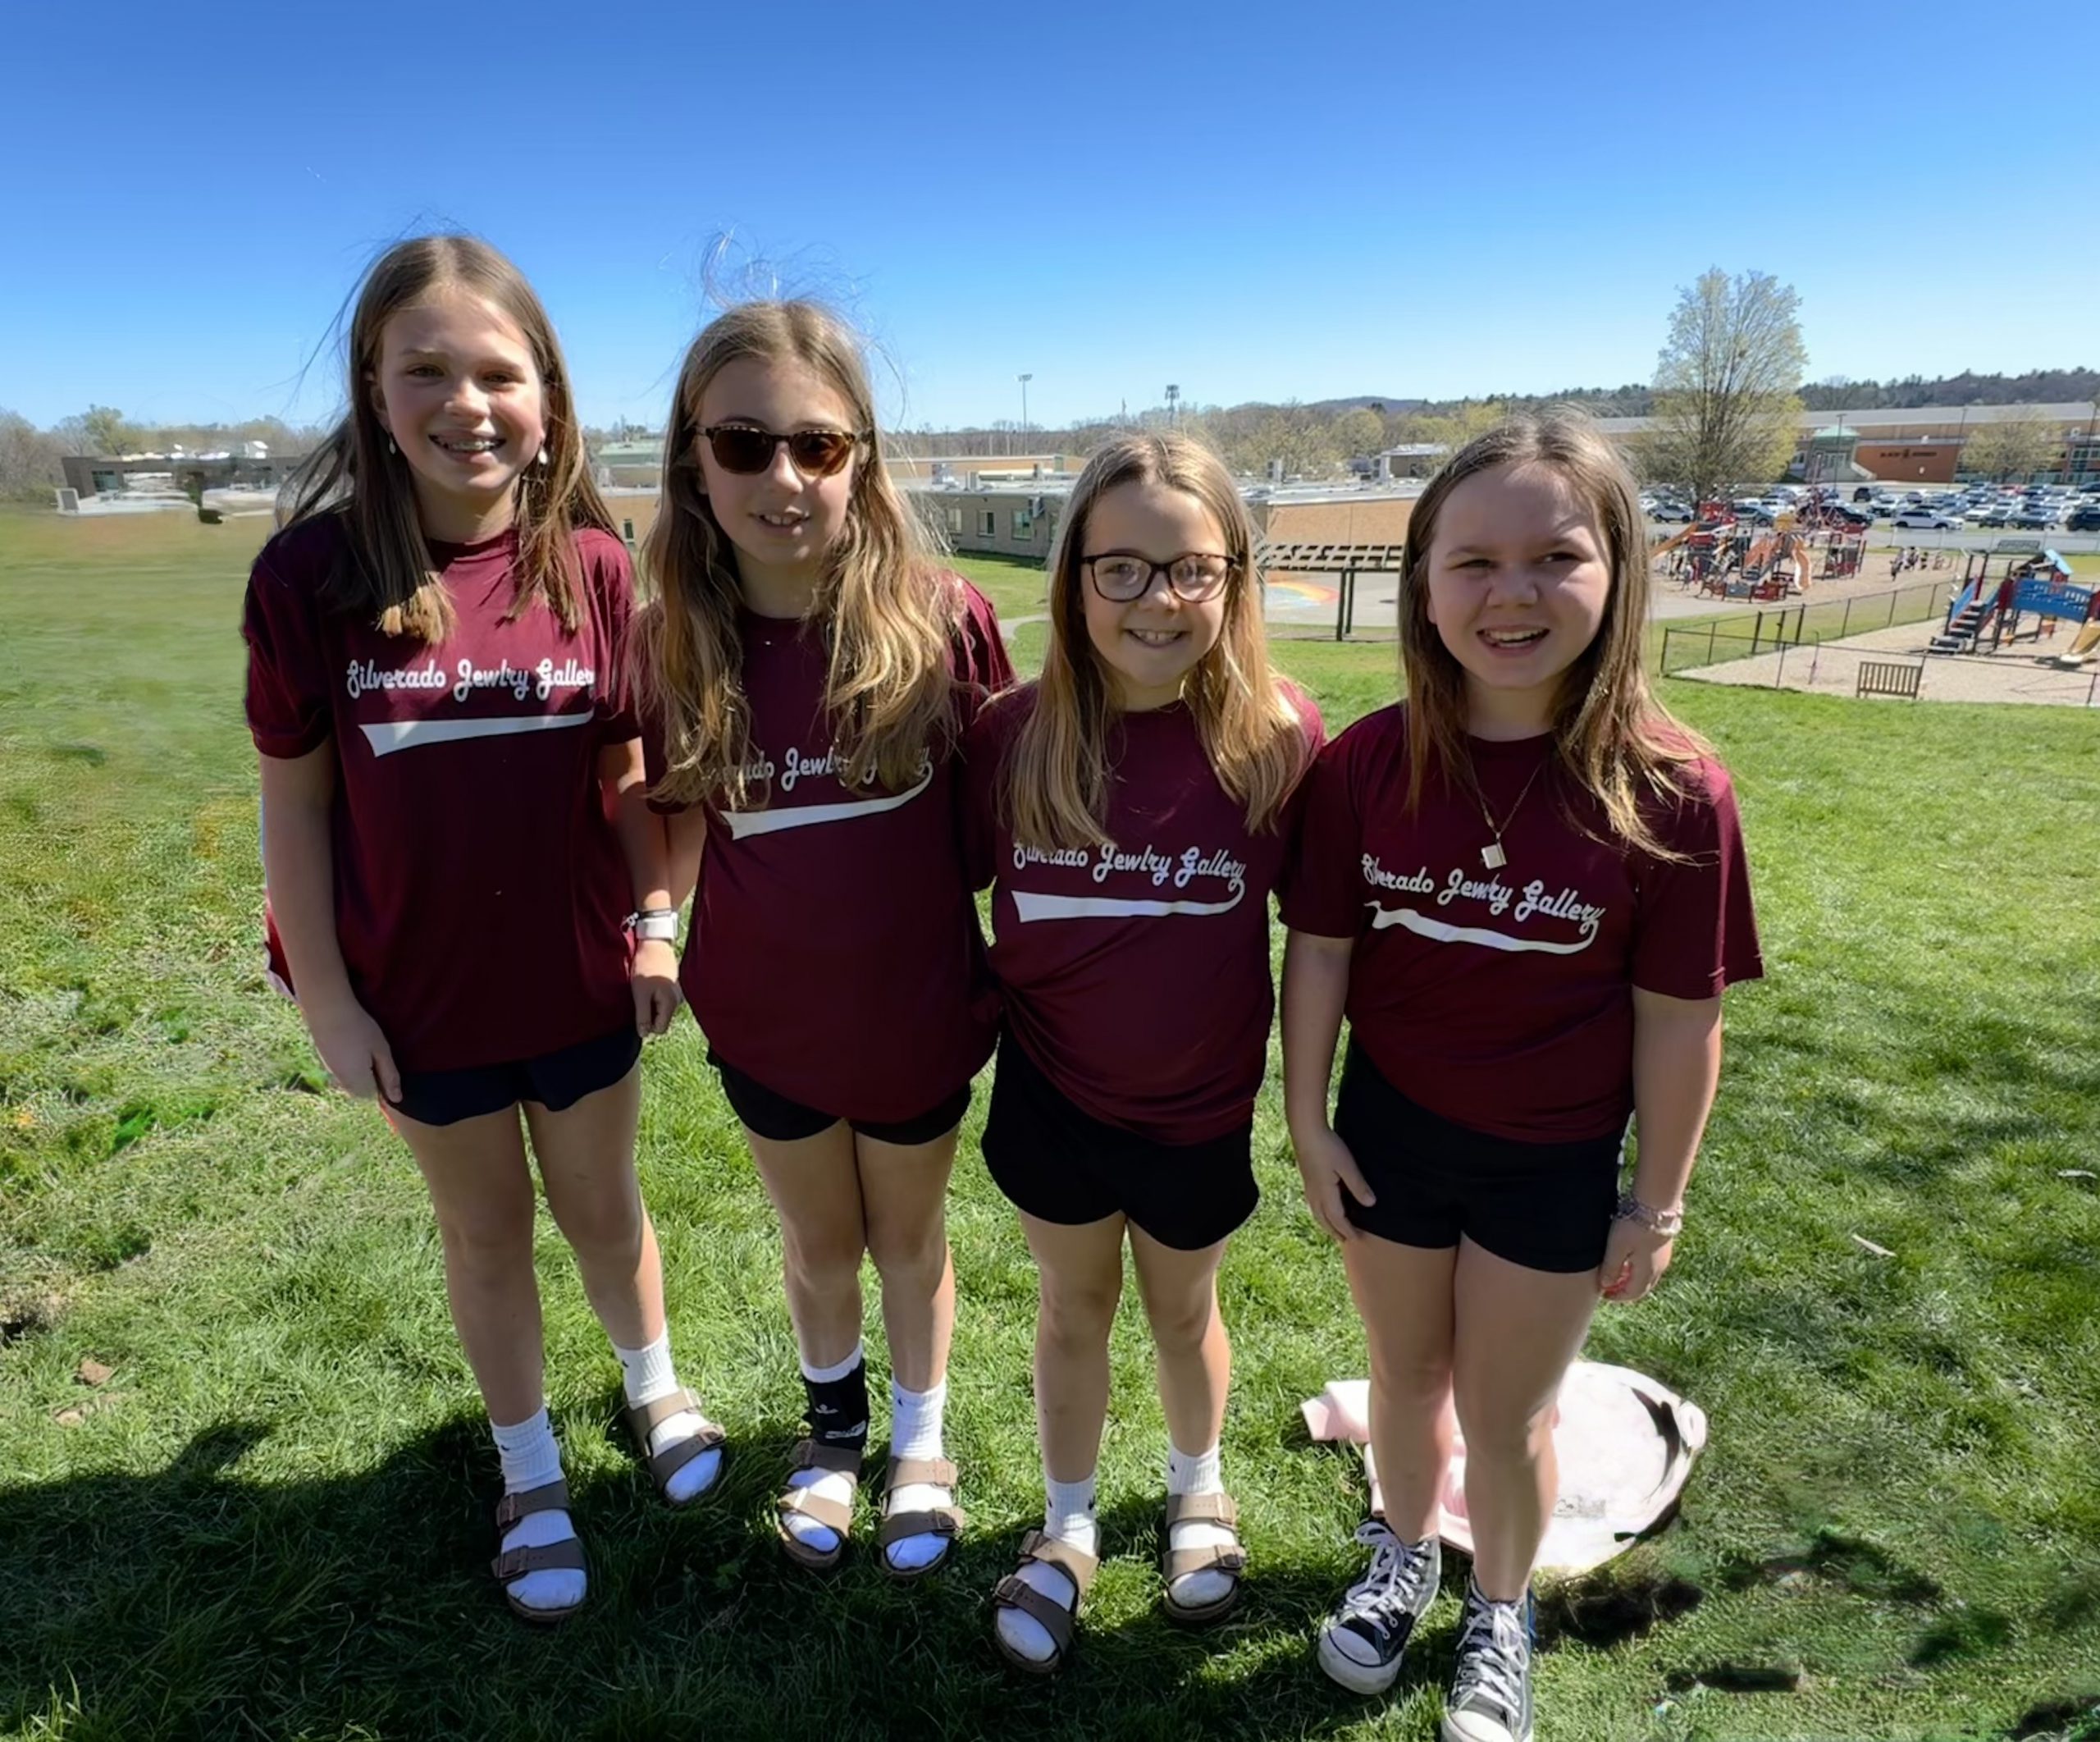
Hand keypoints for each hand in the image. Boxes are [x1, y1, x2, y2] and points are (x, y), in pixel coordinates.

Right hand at [303, 994, 401, 1102]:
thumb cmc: (359, 1027)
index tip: (384, 1062)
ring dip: (360, 1070)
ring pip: (350, 1081)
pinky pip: (341, 1070)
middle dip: (371, 1078)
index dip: (382, 1084)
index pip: (373, 1097)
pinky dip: (349, 1062)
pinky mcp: (324, 1060)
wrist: (327, 1009)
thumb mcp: (381, 1050)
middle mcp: (341, 1081)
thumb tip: (396, 1099)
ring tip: (364, 1045)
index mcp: (357, 1081)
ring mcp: (330, 1070)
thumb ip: (390, 1076)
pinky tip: (352, 1042)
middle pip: (361, 1091)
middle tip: (375, 1052)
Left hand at [631, 938, 683, 1036]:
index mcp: (671, 1004)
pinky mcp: (673, 987)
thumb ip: (643, 1016)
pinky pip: (663, 1001)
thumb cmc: (646, 967)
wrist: (655, 944)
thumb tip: (643, 1034)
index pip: (660, 1029)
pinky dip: (654, 998)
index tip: (638, 1010)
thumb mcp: (640, 994)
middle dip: (649, 1015)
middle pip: (661, 1020)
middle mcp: (677, 1001)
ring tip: (644, 990)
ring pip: (661, 1010)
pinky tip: (648, 986)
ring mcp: (676, 994)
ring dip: (651, 1005)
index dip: (646, 1025)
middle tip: (640, 999)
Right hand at [1293, 1125, 1375, 1242]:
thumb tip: (1371, 1204)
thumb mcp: (1347, 1166)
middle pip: (1325, 1221)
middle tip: (1347, 1240)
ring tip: (1336, 1230)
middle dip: (1336, 1232)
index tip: (1358, 1239)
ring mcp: (1309, 1188)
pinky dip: (1322, 1214)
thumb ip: (1358, 1186)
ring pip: (1318, 1214)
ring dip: (1327, 1224)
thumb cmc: (1327, 1146)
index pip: (1338, 1219)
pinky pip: (1314, 1206)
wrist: (1305, 1131)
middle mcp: (1315, 1195)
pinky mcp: (1307, 1181)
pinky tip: (1325, 1209)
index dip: (1348, 1230)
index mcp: (1325, 1194)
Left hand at [1597, 1215, 1674, 1302]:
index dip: (1618, 1297)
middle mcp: (1659, 1268)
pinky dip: (1639, 1267)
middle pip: (1642, 1287)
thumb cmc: (1634, 1226)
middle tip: (1610, 1286)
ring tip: (1618, 1271)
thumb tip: (1605, 1285)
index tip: (1604, 1293)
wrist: (1657, 1203)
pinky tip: (1630, 1257)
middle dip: (1626, 1289)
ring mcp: (1664, 1256)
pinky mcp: (1664, 1244)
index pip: (1633, 1294)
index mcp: (1646, 1273)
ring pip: (1648, 1275)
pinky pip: (1652, 1263)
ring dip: (1633, 1277)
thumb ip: (1611, 1268)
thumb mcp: (1617, 1248)